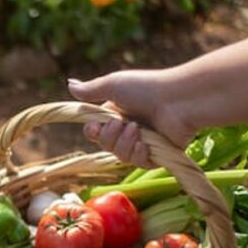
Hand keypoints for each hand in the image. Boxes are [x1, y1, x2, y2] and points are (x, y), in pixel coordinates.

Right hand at [67, 69, 195, 167]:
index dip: (92, 132)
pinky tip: (145, 145)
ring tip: (137, 129)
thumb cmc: (147, 88)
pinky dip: (138, 154)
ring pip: (120, 155)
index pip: (95, 131)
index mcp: (117, 113)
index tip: (95, 128)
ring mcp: (143, 142)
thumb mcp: (114, 85)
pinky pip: (138, 163)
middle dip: (110, 137)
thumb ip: (91, 90)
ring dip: (125, 144)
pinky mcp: (157, 155)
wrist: (178, 100)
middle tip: (121, 124)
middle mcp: (129, 128)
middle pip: (105, 145)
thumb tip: (69, 84)